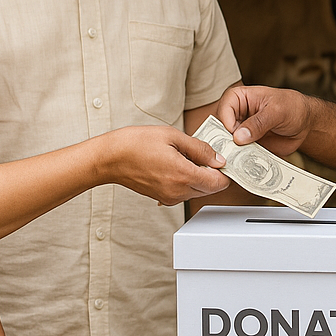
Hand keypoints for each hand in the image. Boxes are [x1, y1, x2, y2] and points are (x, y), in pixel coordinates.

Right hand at [102, 126, 229, 204]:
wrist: (110, 158)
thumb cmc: (136, 143)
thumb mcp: (172, 136)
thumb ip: (199, 149)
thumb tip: (218, 159)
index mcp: (183, 175)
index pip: (218, 182)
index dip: (225, 171)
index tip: (224, 158)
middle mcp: (178, 192)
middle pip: (210, 188)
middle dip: (213, 173)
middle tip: (207, 153)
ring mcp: (170, 198)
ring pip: (197, 191)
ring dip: (199, 176)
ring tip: (186, 156)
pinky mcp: (163, 198)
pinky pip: (184, 192)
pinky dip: (187, 180)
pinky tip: (177, 164)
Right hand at [215, 85, 311, 156]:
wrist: (304, 123)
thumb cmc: (291, 107)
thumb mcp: (277, 111)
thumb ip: (259, 123)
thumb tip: (238, 136)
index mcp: (238, 99)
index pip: (223, 111)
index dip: (226, 125)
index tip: (234, 138)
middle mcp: (235, 116)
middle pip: (220, 130)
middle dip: (225, 143)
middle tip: (232, 156)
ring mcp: (240, 133)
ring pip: (228, 145)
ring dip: (233, 156)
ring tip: (240, 164)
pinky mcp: (247, 147)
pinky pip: (240, 156)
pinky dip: (242, 163)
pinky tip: (247, 169)